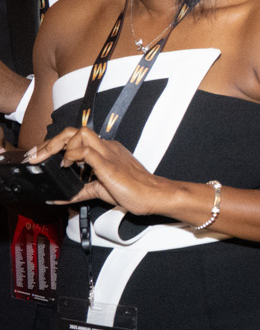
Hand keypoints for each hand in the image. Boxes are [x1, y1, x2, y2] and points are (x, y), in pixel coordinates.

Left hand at [26, 126, 174, 215]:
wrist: (154, 196)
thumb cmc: (133, 192)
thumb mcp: (99, 190)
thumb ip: (78, 191)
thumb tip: (58, 198)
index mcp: (105, 151)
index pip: (75, 138)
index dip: (53, 145)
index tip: (38, 156)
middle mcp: (106, 147)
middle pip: (73, 131)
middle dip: (50, 142)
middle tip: (35, 156)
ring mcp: (107, 153)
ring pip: (78, 133)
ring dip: (58, 145)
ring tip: (49, 160)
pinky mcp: (108, 164)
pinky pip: (85, 150)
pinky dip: (71, 156)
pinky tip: (66, 166)